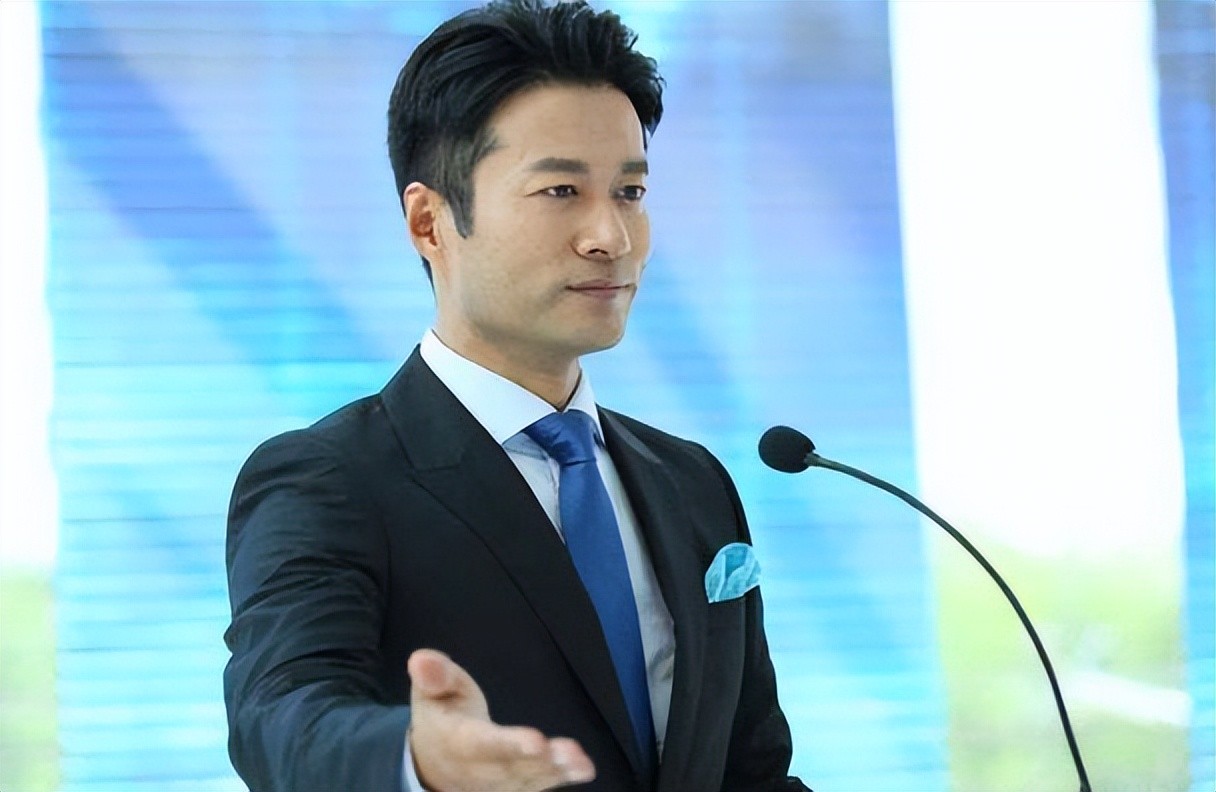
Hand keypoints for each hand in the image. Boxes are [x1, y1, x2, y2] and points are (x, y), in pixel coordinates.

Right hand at [407, 649, 595, 791]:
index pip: (483, 744)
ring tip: (581, 762)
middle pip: (511, 768)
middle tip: (569, 752)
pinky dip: (560, 778)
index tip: (535, 740)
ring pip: (528, 780)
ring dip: (555, 772)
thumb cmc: (441, 717)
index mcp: (458, 741)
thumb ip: (433, 677)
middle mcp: (480, 769)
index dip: (509, 744)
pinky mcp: (515, 787)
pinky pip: (537, 784)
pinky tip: (584, 769)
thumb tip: (421, 659)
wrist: (432, 764)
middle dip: (540, 762)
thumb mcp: (430, 693)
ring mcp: (498, 784)